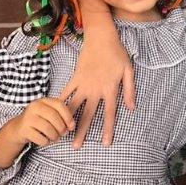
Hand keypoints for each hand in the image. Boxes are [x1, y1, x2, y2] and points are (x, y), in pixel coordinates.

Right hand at [10, 98, 75, 147]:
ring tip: (55, 138)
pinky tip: (45, 141)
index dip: (68, 116)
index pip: (59, 104)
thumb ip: (60, 115)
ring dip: (54, 136)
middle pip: (53, 116)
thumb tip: (71, 125)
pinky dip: (46, 142)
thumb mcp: (48, 113)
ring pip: (47, 128)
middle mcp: (34, 106)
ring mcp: (28, 117)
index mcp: (43, 101)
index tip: (72, 126)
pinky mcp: (24, 130)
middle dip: (61, 127)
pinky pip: (40, 138)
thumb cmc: (38, 121)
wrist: (18, 128)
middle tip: (64, 134)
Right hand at [57, 22, 135, 146]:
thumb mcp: (129, 71)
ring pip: (75, 106)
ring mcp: (84, 83)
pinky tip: (54, 111)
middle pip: (89, 114)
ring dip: (68, 120)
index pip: (110, 113)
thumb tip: (131, 108)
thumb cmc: (117, 53)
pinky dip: (61, 101)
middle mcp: (96, 89)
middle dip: (82, 131)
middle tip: (76, 147)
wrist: (101, 37)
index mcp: (110, 89)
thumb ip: (130, 90)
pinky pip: (67, 91)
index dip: (108, 129)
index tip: (105, 144)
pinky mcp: (76, 76)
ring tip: (61, 133)